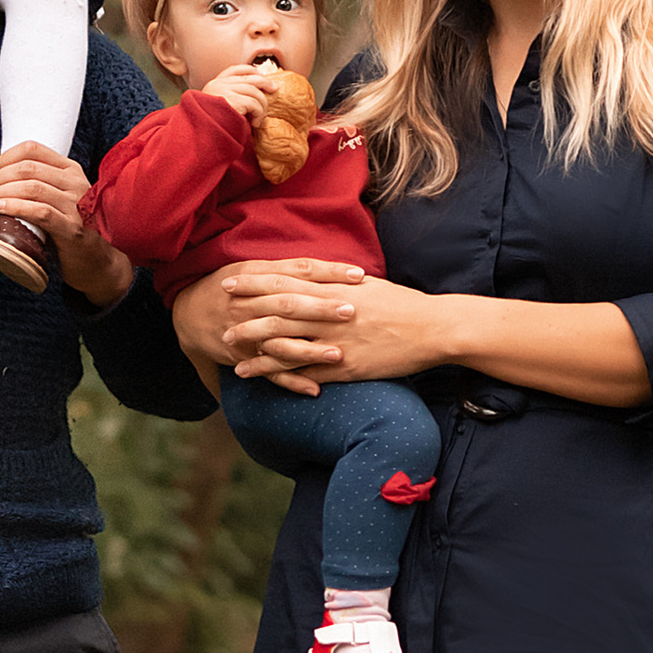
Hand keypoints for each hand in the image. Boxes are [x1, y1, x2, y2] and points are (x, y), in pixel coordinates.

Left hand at [0, 140, 130, 307]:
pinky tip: (1, 209)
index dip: (5, 158)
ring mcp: (76, 205)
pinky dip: (17, 207)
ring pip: (31, 187)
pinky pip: (40, 211)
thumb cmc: (67, 226)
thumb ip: (27, 181)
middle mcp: (75, 182)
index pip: (32, 149)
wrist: (95, 259)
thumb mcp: (51, 197)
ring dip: (1, 193)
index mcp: (69, 169)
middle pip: (27, 168)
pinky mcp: (72, 228)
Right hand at [196, 66, 277, 121]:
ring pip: (254, 91)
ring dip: (262, 105)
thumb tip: (253, 94)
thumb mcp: (216, 107)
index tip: (260, 74)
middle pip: (249, 77)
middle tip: (274, 89)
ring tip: (261, 118)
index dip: (250, 70)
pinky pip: (254, 104)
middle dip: (265, 82)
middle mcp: (219, 84)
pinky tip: (256, 123)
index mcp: (214, 84)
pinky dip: (259, 113)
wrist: (201, 135)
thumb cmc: (210, 125)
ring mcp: (225, 91)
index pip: (235, 69)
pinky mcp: (232, 100)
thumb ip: (229, 97)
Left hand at [216, 258, 439, 392]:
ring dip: (254, 347)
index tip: (229, 281)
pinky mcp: (345, 368)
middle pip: (277, 313)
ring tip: (230, 350)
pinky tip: (260, 377)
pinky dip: (278, 375)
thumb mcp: (367, 285)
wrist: (433, 329)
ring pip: (285, 344)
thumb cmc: (402, 304)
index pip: (284, 283)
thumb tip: (316, 275)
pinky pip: (304, 373)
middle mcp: (330, 315)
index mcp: (334, 290)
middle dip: (245, 315)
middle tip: (220, 317)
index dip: (253, 283)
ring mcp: (336, 342)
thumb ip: (337, 282)